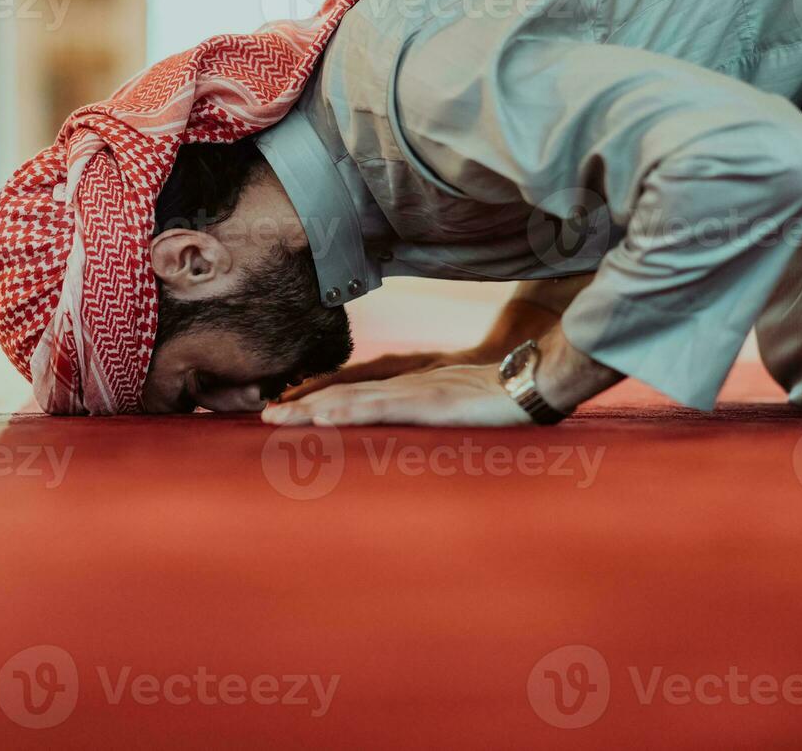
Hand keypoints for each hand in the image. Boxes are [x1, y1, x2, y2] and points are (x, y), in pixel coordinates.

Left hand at [263, 364, 531, 427]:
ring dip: (313, 407)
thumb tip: (408, 421)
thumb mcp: (455, 402)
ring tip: (279, 416)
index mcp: (411, 383)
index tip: (287, 405)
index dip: (320, 394)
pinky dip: (349, 411)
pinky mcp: (429, 403)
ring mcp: (416, 391)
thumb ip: (428, 406)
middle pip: (345, 390)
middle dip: (303, 402)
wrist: (536, 380)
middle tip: (265, 414)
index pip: (355, 388)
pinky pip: (381, 407)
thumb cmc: (500, 395)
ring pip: (354, 398)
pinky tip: (323, 418)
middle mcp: (406, 383)